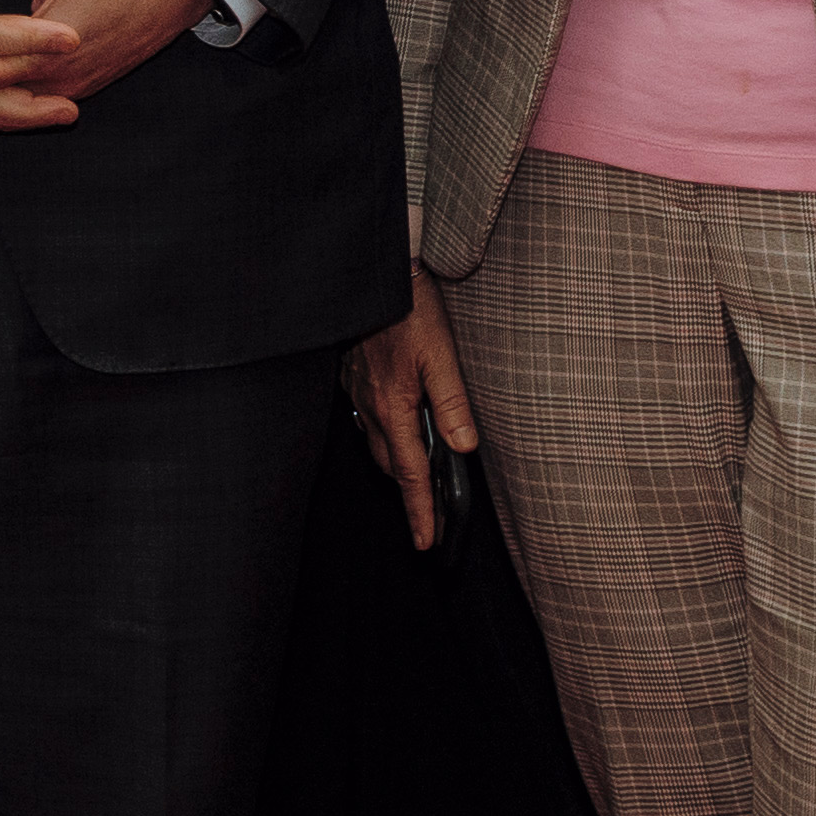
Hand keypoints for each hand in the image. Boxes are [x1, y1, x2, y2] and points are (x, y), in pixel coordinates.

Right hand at [342, 274, 481, 547]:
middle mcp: (370, 406)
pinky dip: (383, 431)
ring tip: (418, 471)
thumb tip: (465, 447)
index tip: (426, 543)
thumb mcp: (441, 353)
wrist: (372, 272)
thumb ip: (452, 401)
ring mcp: (357, 392)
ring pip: (377, 441)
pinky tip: (396, 420)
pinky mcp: (351, 376)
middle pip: (391, 464)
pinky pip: (367, 417)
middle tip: (429, 512)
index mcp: (393, 407)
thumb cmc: (410, 307)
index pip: (409, 474)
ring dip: (396, 461)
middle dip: (409, 490)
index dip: (420, 511)